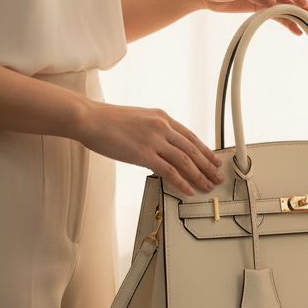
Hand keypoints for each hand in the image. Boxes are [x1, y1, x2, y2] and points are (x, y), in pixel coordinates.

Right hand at [78, 100, 223, 196]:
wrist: (90, 119)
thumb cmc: (108, 120)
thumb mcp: (138, 119)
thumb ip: (153, 131)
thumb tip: (162, 147)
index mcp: (162, 117)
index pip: (190, 136)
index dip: (205, 150)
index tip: (214, 160)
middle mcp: (162, 127)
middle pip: (192, 149)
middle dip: (208, 165)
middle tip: (217, 176)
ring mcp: (154, 140)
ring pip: (185, 161)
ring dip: (199, 175)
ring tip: (207, 186)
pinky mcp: (143, 154)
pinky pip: (169, 171)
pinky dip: (182, 182)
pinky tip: (188, 190)